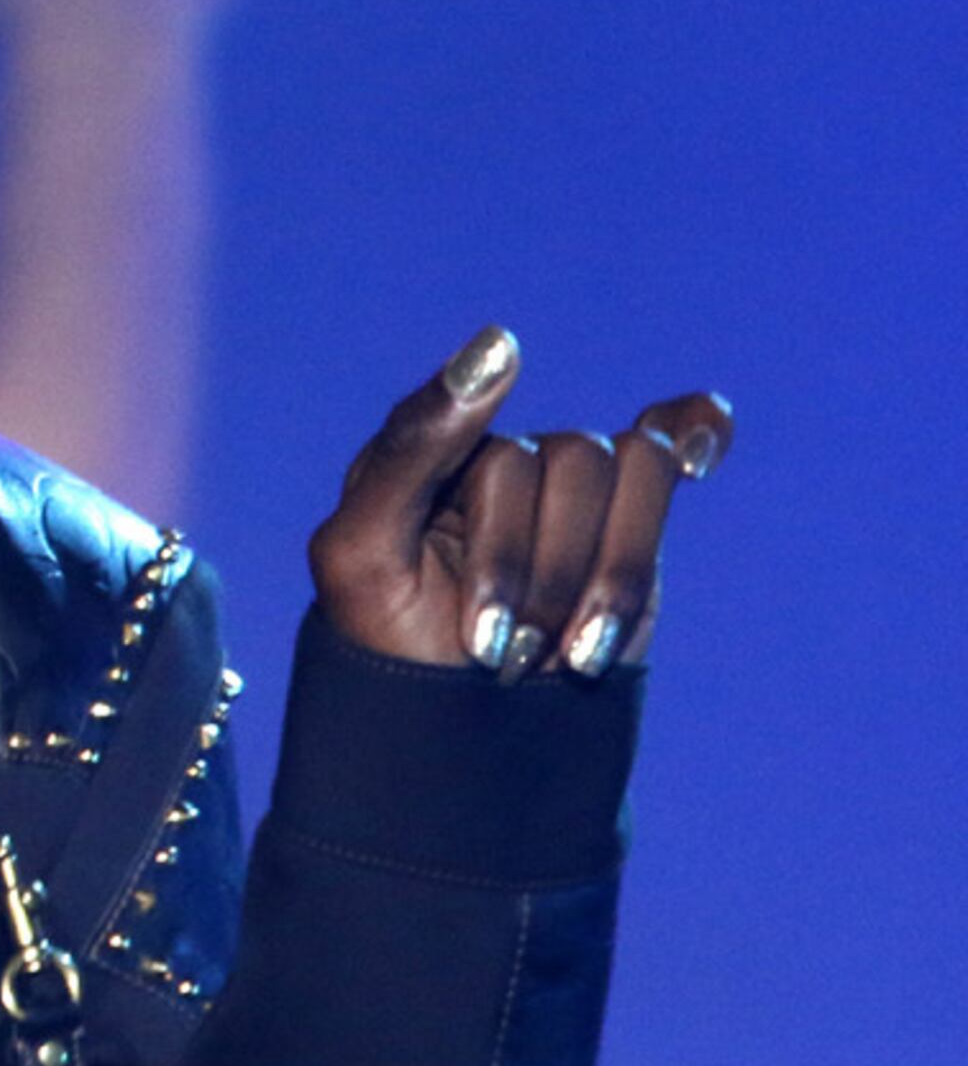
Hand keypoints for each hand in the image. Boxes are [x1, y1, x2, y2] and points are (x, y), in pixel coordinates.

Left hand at [309, 326, 733, 676]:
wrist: (450, 726)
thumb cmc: (388, 637)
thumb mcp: (362, 550)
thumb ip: (412, 446)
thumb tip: (502, 339)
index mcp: (432, 447)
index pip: (495, 456)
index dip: (500, 556)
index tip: (481, 633)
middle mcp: (502, 457)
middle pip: (570, 462)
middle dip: (539, 579)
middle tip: (493, 654)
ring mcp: (568, 490)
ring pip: (631, 472)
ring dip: (602, 579)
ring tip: (553, 652)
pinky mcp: (628, 524)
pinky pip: (668, 443)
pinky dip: (694, 434)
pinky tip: (703, 458)